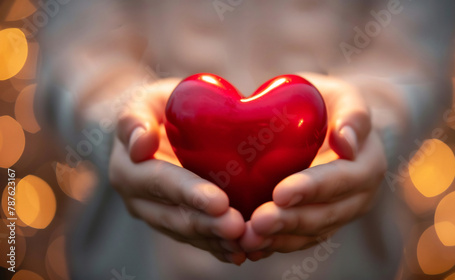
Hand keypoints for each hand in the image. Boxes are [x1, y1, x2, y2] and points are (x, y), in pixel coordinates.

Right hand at [109, 78, 246, 264]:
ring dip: (216, 241)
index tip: (219, 201)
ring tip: (245, 243)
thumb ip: (134, 119)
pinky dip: (218, 247)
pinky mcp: (176, 223)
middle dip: (208, 225)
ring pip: (188, 234)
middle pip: (176, 217)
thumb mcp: (142, 103)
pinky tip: (242, 252)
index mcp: (128, 170)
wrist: (154, 131)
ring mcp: (158, 216)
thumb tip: (141, 144)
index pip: (161, 183)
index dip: (190, 194)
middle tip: (239, 228)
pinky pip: (197, 240)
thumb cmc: (155, 110)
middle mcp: (140, 200)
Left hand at [239, 73, 387, 260]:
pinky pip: (300, 239)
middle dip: (291, 221)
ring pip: (311, 233)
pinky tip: (251, 247)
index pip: (342, 179)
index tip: (281, 193)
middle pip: (326, 215)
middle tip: (258, 222)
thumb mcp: (346, 97)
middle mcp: (358, 196)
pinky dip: (276, 244)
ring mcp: (338, 213)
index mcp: (368, 164)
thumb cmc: (334, 106)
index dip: (313, 188)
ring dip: (280, 239)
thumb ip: (354, 114)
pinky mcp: (319, 223)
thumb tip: (346, 142)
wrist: (334, 127)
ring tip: (249, 239)